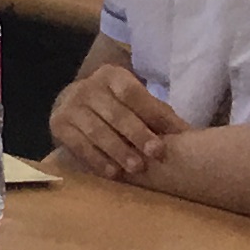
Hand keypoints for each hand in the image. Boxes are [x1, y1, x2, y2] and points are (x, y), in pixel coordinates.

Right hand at [49, 64, 186, 182]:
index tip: (171, 135)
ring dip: (118, 150)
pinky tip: (112, 173)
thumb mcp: (136, 103)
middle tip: (155, 154)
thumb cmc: (116, 107)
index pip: (132, 93)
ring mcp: (70, 106)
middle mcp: (87, 87)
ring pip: (96, 130)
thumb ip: (159, 116)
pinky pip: (78, 144)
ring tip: (136, 168)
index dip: (151, 114)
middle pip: (115, 112)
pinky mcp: (58, 125)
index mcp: (111, 76)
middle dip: (137, 134)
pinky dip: (96, 159)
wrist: (74, 105)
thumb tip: (190, 135)